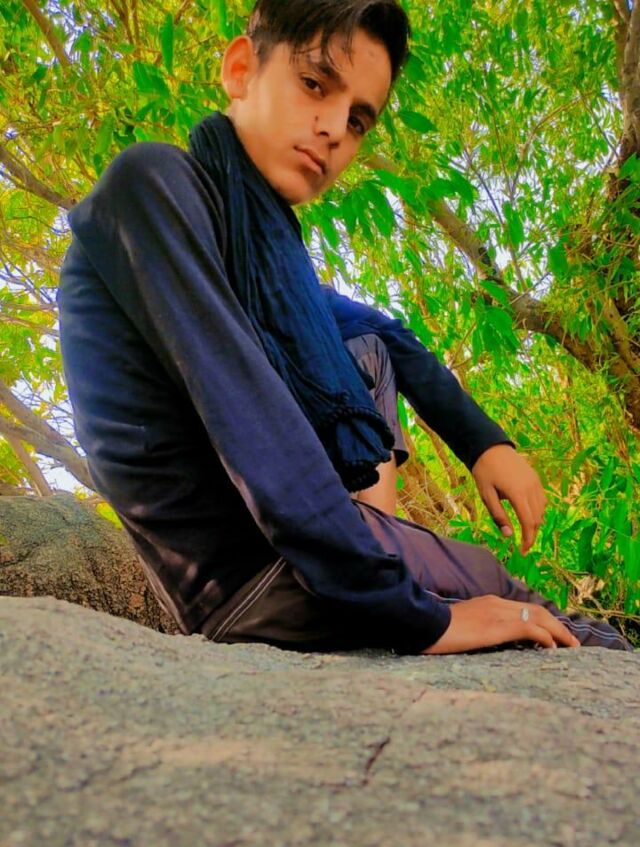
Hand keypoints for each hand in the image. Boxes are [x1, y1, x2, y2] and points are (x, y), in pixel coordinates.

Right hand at [422, 595, 580, 653]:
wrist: (425, 625)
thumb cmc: (436, 630)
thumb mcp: (460, 627)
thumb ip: (475, 629)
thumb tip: (483, 640)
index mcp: (488, 603)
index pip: (522, 609)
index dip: (542, 621)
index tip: (553, 635)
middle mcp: (497, 603)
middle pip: (536, 611)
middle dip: (556, 626)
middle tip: (571, 643)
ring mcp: (498, 613)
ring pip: (539, 618)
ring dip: (558, 632)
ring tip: (571, 647)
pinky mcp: (499, 626)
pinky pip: (531, 630)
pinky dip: (546, 638)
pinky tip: (553, 649)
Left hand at [471, 444, 546, 554]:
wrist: (490, 447)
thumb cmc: (484, 471)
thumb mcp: (487, 495)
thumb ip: (498, 516)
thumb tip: (509, 536)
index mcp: (518, 493)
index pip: (529, 523)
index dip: (528, 540)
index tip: (523, 552)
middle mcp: (531, 488)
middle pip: (537, 518)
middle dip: (532, 534)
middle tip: (523, 546)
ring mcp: (535, 482)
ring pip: (542, 509)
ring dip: (535, 523)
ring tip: (525, 532)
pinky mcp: (536, 478)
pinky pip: (542, 499)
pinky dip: (538, 511)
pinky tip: (528, 515)